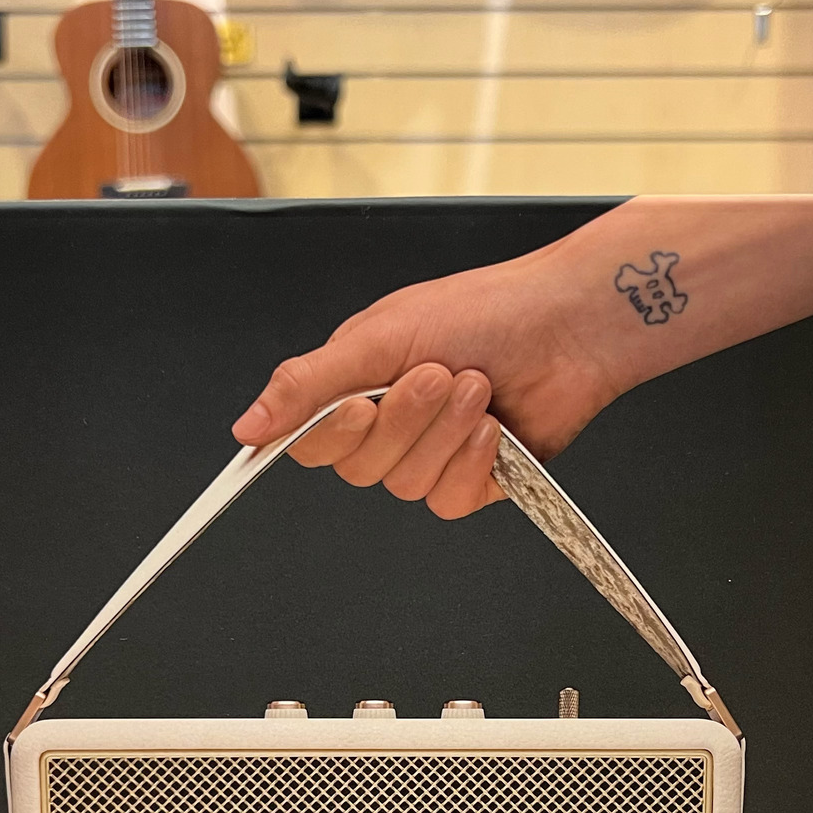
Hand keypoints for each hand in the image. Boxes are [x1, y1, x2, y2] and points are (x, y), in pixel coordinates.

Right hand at [231, 250, 620, 518]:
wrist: (564, 326)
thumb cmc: (484, 311)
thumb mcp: (379, 337)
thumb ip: (307, 384)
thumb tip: (247, 425)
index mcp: (355, 387)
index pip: (309, 440)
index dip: (331, 434)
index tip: (358, 407)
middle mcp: (389, 425)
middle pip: (360, 468)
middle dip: (404, 421)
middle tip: (437, 375)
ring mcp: (430, 456)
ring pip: (406, 485)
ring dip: (444, 433)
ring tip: (476, 386)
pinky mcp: (473, 481)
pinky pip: (447, 501)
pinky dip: (470, 462)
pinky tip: (493, 429)